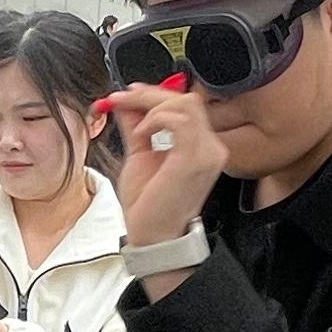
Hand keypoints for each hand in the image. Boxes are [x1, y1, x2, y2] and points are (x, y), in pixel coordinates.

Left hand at [100, 82, 220, 250]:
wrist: (153, 237)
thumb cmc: (149, 206)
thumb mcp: (139, 155)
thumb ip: (136, 127)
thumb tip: (127, 104)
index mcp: (200, 146)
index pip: (185, 104)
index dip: (154, 93)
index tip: (126, 94)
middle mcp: (210, 148)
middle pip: (186, 99)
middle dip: (149, 95)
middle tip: (121, 100)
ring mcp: (206, 153)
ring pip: (184, 104)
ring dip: (150, 105)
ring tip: (133, 125)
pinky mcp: (194, 159)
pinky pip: (179, 121)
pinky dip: (155, 120)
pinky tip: (141, 134)